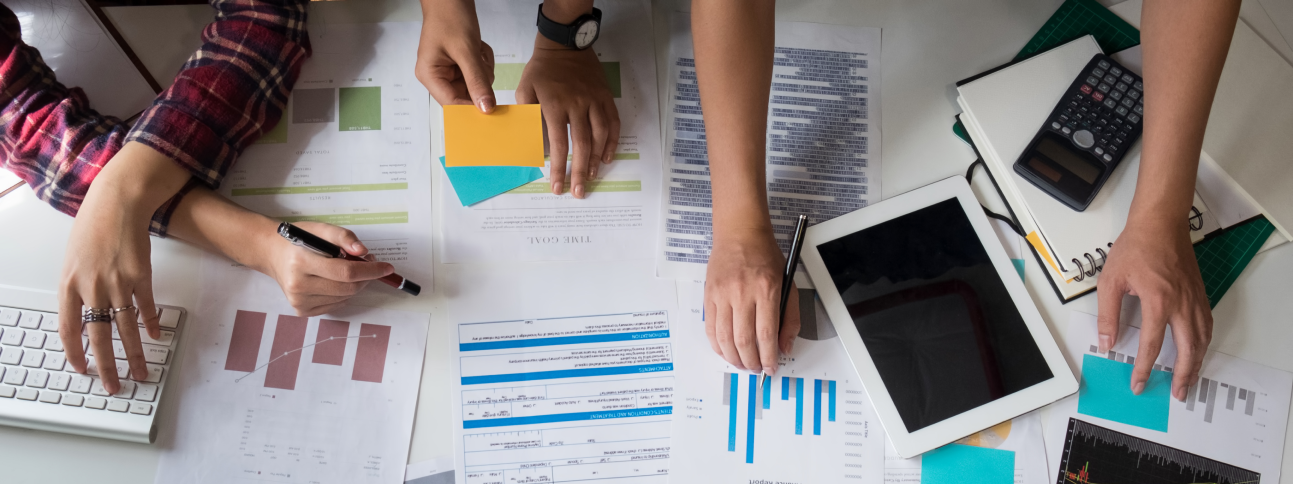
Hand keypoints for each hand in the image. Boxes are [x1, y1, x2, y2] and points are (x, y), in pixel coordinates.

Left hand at [59, 143, 187, 393]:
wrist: (118, 202)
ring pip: (126, 328)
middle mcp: (92, 288)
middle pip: (99, 337)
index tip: (82, 370)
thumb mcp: (74, 259)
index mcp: (69, 284)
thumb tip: (87, 314)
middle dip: (107, 366)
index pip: (69, 329)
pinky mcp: (141, 277)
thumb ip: (78, 288)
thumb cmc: (94, 226)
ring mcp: (118, 283)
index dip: (75, 353)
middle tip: (113, 386)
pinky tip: (155, 336)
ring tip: (141, 372)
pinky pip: (146, 307)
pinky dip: (151, 323)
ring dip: (135, 354)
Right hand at [260, 222, 394, 315]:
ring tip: (345, 268)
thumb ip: (343, 237)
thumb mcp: (320, 229)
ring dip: (354, 284)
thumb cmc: (298, 239)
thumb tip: (362, 251)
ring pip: (345, 297)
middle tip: (367, 262)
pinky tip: (332, 280)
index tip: (387, 268)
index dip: (371, 270)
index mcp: (302, 263)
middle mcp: (298, 286)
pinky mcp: (302, 310)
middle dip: (365, 277)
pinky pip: (336, 305)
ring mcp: (299, 301)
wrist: (272, 253)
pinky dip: (343, 293)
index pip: (346, 272)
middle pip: (348, 288)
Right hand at [416, 0, 495, 111]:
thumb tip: (486, 108)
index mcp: (429, 75)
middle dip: (479, 80)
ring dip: (483, 68)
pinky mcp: (459, 64)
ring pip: (475, 84)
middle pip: (466, 95)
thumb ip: (477, 80)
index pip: (452, 103)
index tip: (493, 111)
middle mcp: (437, 75)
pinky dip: (483, 61)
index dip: (472, 109)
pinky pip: (478, 73)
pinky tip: (478, 47)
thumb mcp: (466, 51)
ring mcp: (449, 70)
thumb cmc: (450, 16)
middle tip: (480, 62)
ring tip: (477, 49)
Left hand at [516, 37, 619, 198]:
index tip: (557, 187)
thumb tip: (530, 145)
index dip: (558, 168)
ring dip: (596, 159)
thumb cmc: (541, 69)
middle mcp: (578, 105)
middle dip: (579, 171)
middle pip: (582, 144)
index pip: (559, 143)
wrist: (565, 44)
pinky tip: (607, 157)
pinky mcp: (606, 97)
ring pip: (601, 135)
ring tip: (591, 176)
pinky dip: (612, 141)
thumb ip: (528, 117)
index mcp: (555, 105)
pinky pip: (613, 122)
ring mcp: (594, 100)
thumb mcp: (525, 90)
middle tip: (578, 192)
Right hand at [704, 229, 799, 374]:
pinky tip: (725, 352)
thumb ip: (789, 318)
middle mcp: (743, 293)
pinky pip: (710, 328)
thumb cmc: (765, 257)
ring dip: (733, 358)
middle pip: (744, 340)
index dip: (769, 357)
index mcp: (766, 290)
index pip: (766, 334)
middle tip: (756, 369)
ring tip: (742, 364)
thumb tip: (785, 346)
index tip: (771, 368)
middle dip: (751, 362)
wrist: (739, 234)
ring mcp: (723, 294)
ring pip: (725, 338)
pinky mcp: (709, 295)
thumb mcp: (788, 284)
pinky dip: (717, 345)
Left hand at [1097, 219, 1210, 400]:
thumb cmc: (1135, 248)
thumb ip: (1108, 314)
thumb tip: (1107, 341)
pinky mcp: (1199, 293)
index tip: (1139, 384)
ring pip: (1202, 339)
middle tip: (1177, 393)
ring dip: (1197, 362)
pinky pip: (1207, 324)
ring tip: (1190, 379)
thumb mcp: (1110, 281)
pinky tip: (1198, 350)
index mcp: (1158, 302)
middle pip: (1187, 349)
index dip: (1145, 368)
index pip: (1151, 345)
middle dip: (1183, 375)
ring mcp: (1194, 299)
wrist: (1160, 224)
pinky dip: (1204, 342)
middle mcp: (1181, 304)